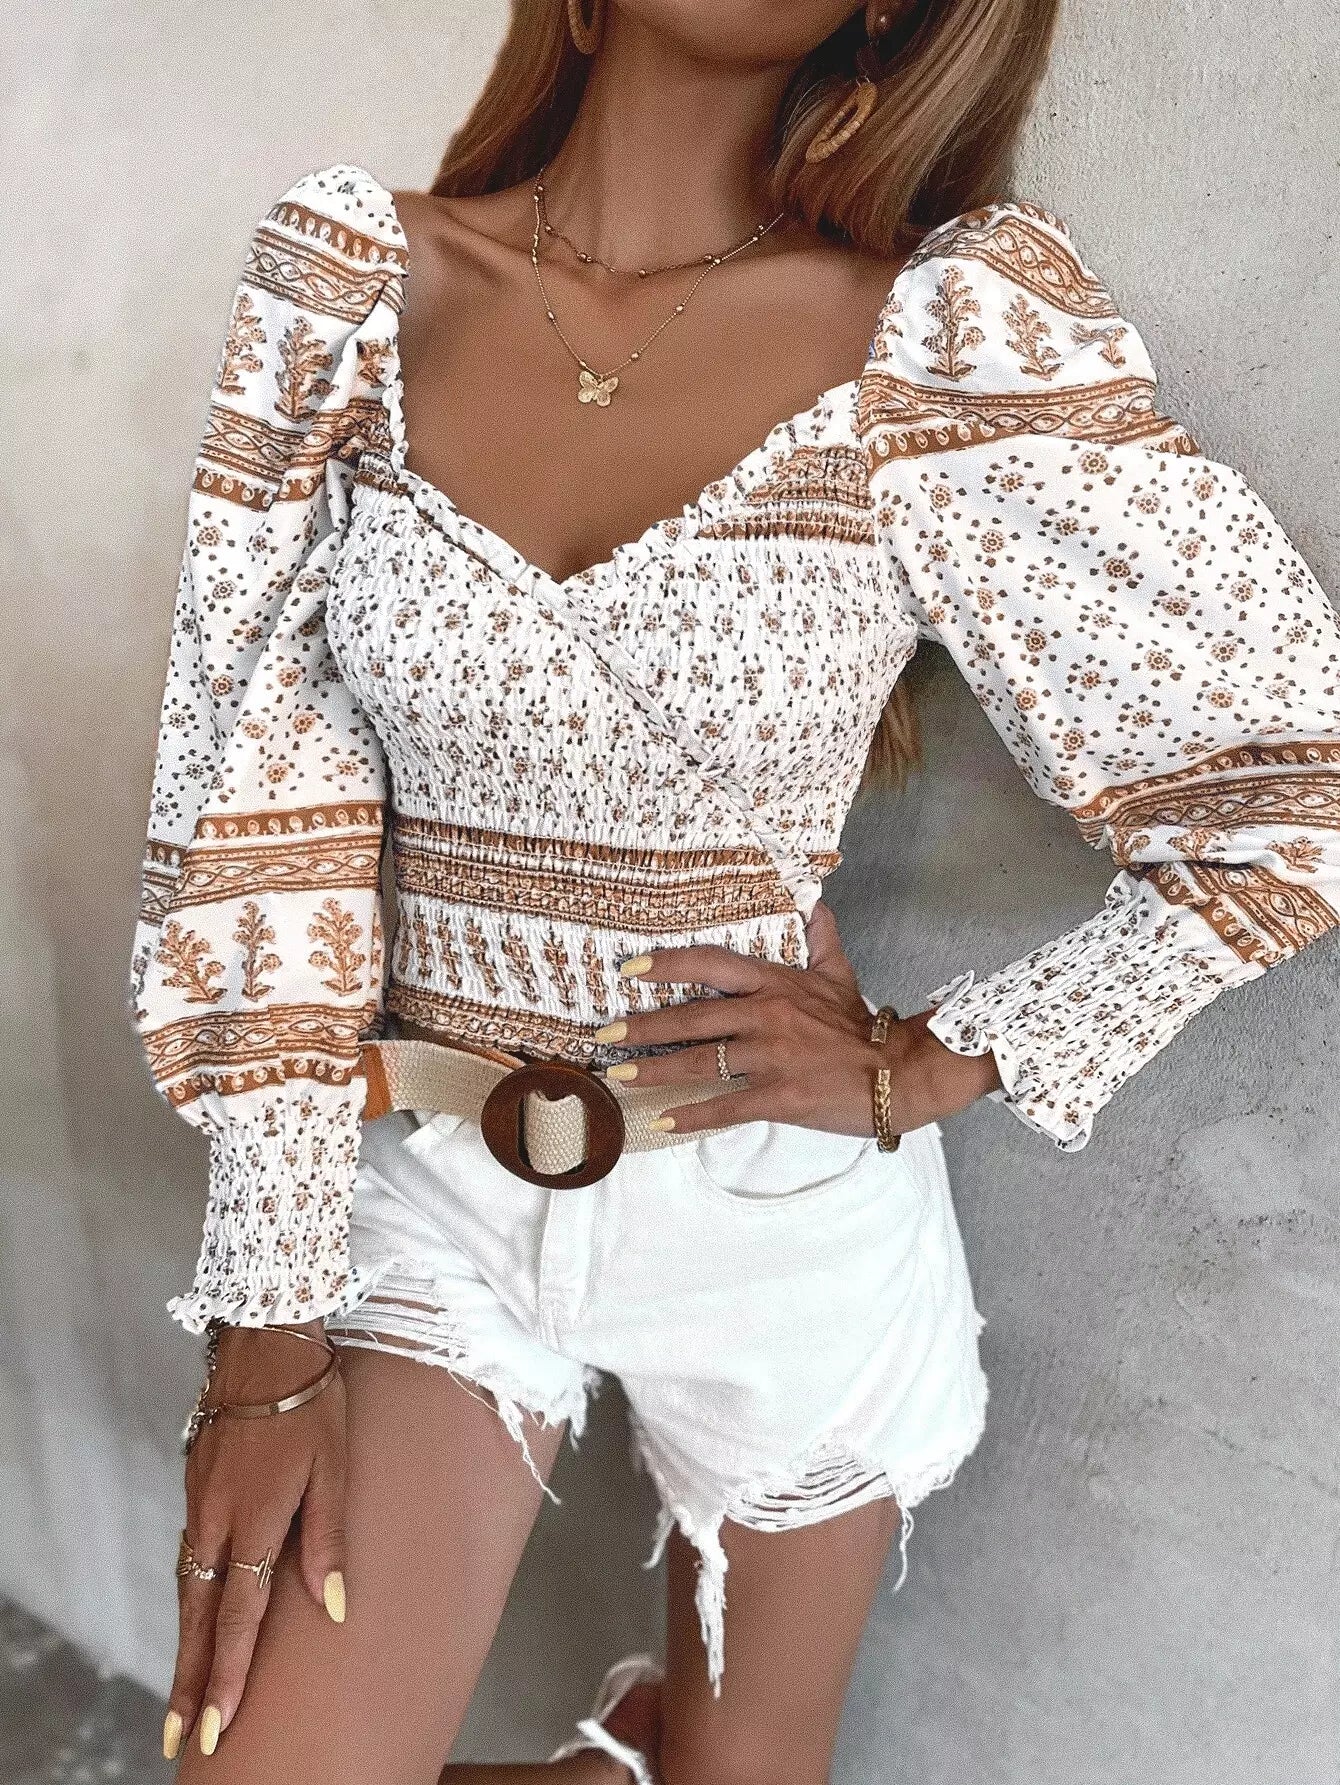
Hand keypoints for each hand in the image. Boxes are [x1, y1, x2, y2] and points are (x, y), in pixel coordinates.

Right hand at [164, 1322, 346, 1759]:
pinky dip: (188, 1598)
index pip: (237, 1614)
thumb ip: (329, 1537)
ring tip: (183, 1695)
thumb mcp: (335, 1464)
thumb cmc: (312, 1398)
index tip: (218, 1723)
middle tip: (182, 1737)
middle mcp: (217, 1517)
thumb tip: (332, 1606)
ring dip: (185, 1644)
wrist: (266, 1337)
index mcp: (255, 1517)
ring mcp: (200, 1500)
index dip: (228, 1673)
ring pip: (187, 1589)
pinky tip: (194, 1616)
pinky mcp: (196, 1482)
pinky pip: (187, 1555)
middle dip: (192, 1680)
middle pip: (199, 1615)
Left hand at [596, 901, 1001, 1137]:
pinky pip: (726, 1106)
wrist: (899, 1072)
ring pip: (699, 1063)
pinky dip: (692, 1115)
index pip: (710, 965)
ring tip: (617, 1077)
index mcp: (775, 984)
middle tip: (604, 1034)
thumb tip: (815, 899)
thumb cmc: (863, 1026)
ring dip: (652, 1071)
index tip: (630, 968)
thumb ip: (820, 936)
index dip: (667, 965)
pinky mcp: (779, 1097)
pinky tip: (663, 1121)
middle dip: (642, 1027)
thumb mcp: (840, 973)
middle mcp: (766, 1016)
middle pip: (691, 1019)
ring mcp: (770, 1058)